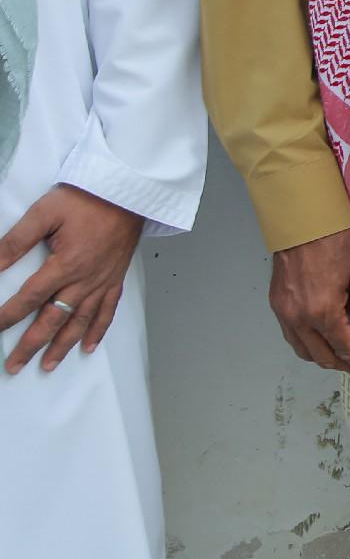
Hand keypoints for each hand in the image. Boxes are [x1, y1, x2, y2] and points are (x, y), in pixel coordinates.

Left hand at [0, 185, 144, 373]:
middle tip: (14, 365)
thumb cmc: (87, 199)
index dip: (7, 316)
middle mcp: (85, 279)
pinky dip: (98, 330)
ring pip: (80, 321)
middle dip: (31, 345)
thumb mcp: (45, 212)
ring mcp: (102, 282)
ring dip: (62, 346)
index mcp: (66, 264)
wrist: (128, 192)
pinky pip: (108, 311)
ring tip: (47, 365)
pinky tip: (89, 346)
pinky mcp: (115, 278)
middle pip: (54, 319)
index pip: (30, 298)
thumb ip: (16, 240)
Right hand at [268, 226, 349, 379]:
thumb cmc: (337, 242)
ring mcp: (283, 312)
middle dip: (343, 365)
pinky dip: (308, 345)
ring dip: (323, 358)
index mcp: (322, 312)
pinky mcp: (276, 304)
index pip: (346, 348)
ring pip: (303, 349)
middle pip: (322, 355)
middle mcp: (299, 318)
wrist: (303, 221)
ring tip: (343, 357)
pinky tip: (321, 340)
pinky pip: (292, 336)